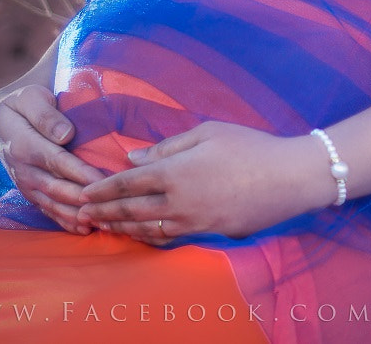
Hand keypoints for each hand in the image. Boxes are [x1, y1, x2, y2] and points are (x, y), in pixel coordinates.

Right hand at [0, 83, 103, 235]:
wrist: (1, 118)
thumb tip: (65, 134)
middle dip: (82, 198)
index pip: (54, 160)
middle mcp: (22, 168)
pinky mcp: (30, 192)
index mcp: (22, 143)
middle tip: (109, 205)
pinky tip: (84, 229)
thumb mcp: (30, 97)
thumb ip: (45, 114)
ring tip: (101, 221)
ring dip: (75, 214)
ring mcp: (25, 183)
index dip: (78, 172)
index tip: (101, 180)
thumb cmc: (24, 102)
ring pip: (52, 203)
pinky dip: (65, 221)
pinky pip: (47, 210)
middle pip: (55, 187)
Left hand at [77, 122, 332, 244]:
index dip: (102, 189)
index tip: (83, 193)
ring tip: (104, 227)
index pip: (127, 183)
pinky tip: (142, 234)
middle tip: (82, 215)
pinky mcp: (210, 233)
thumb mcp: (208, 132)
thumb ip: (167, 146)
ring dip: (122, 228)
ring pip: (148, 229)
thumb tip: (134, 157)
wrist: (289, 177)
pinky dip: (150, 236)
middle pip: (131, 210)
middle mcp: (178, 202)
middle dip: (104, 213)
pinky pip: (171, 237)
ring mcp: (194, 222)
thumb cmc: (250, 146)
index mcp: (175, 172)